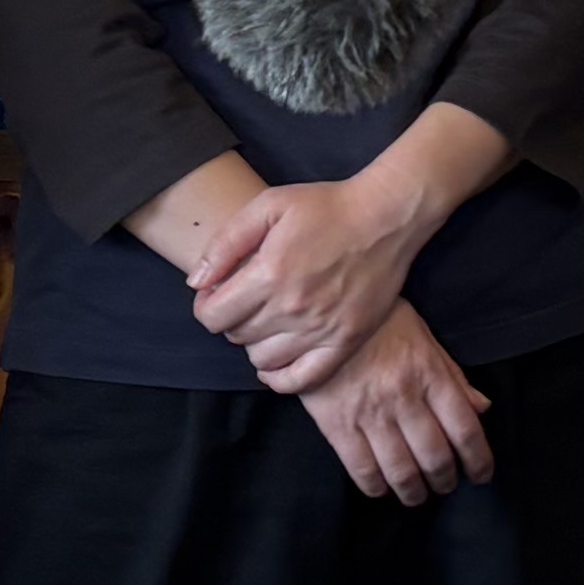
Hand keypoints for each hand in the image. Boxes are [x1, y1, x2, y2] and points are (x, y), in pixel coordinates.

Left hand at [192, 172, 440, 379]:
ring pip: (264, 359)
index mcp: (270, 274)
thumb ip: (226, 243)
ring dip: (255, 344)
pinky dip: (281, 377)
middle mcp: (294, 308)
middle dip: (231, 320)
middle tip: (245, 301)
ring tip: (265, 322)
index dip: (206, 306)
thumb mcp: (268, 206)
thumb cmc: (326, 207)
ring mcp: (322, 329)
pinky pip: (303, 378)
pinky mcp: (346, 341)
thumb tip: (196, 284)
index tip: (216, 294)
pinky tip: (275, 361)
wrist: (386, 217)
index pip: (213, 316)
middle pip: (237, 336)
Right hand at [295, 307, 492, 505]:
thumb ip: (453, 377)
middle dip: (445, 480)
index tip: (482, 474)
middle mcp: (404, 398)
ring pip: (401, 471)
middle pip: (435, 456)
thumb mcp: (424, 339)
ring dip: (414, 492)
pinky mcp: (337, 425)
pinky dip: (377, 488)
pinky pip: (362, 470)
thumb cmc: (380, 323)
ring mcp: (370, 414)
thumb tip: (482, 409)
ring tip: (417, 495)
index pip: (465, 429)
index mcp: (430, 375)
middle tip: (446, 486)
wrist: (322, 312)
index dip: (479, 460)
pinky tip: (383, 489)